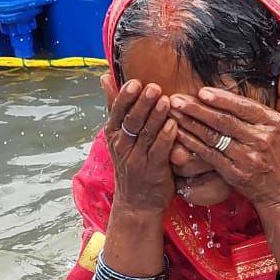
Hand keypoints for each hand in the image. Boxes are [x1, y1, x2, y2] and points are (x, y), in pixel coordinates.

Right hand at [103, 74, 178, 215]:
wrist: (137, 202)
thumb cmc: (131, 162)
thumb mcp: (118, 135)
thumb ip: (116, 107)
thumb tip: (105, 77)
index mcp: (113, 134)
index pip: (117, 112)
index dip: (125, 97)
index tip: (135, 82)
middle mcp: (122, 146)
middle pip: (132, 121)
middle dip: (142, 103)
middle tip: (153, 87)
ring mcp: (137, 159)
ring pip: (146, 134)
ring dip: (156, 117)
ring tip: (166, 100)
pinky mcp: (154, 170)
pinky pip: (159, 151)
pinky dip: (166, 137)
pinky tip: (174, 124)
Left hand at [169, 65, 279, 210]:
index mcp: (274, 124)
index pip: (244, 108)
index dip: (222, 100)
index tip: (202, 92)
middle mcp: (261, 141)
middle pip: (224, 122)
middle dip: (198, 110)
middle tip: (176, 99)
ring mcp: (246, 159)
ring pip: (213, 138)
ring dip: (190, 124)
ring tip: (172, 113)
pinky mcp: (234, 173)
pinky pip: (208, 155)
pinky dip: (191, 144)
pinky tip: (177, 134)